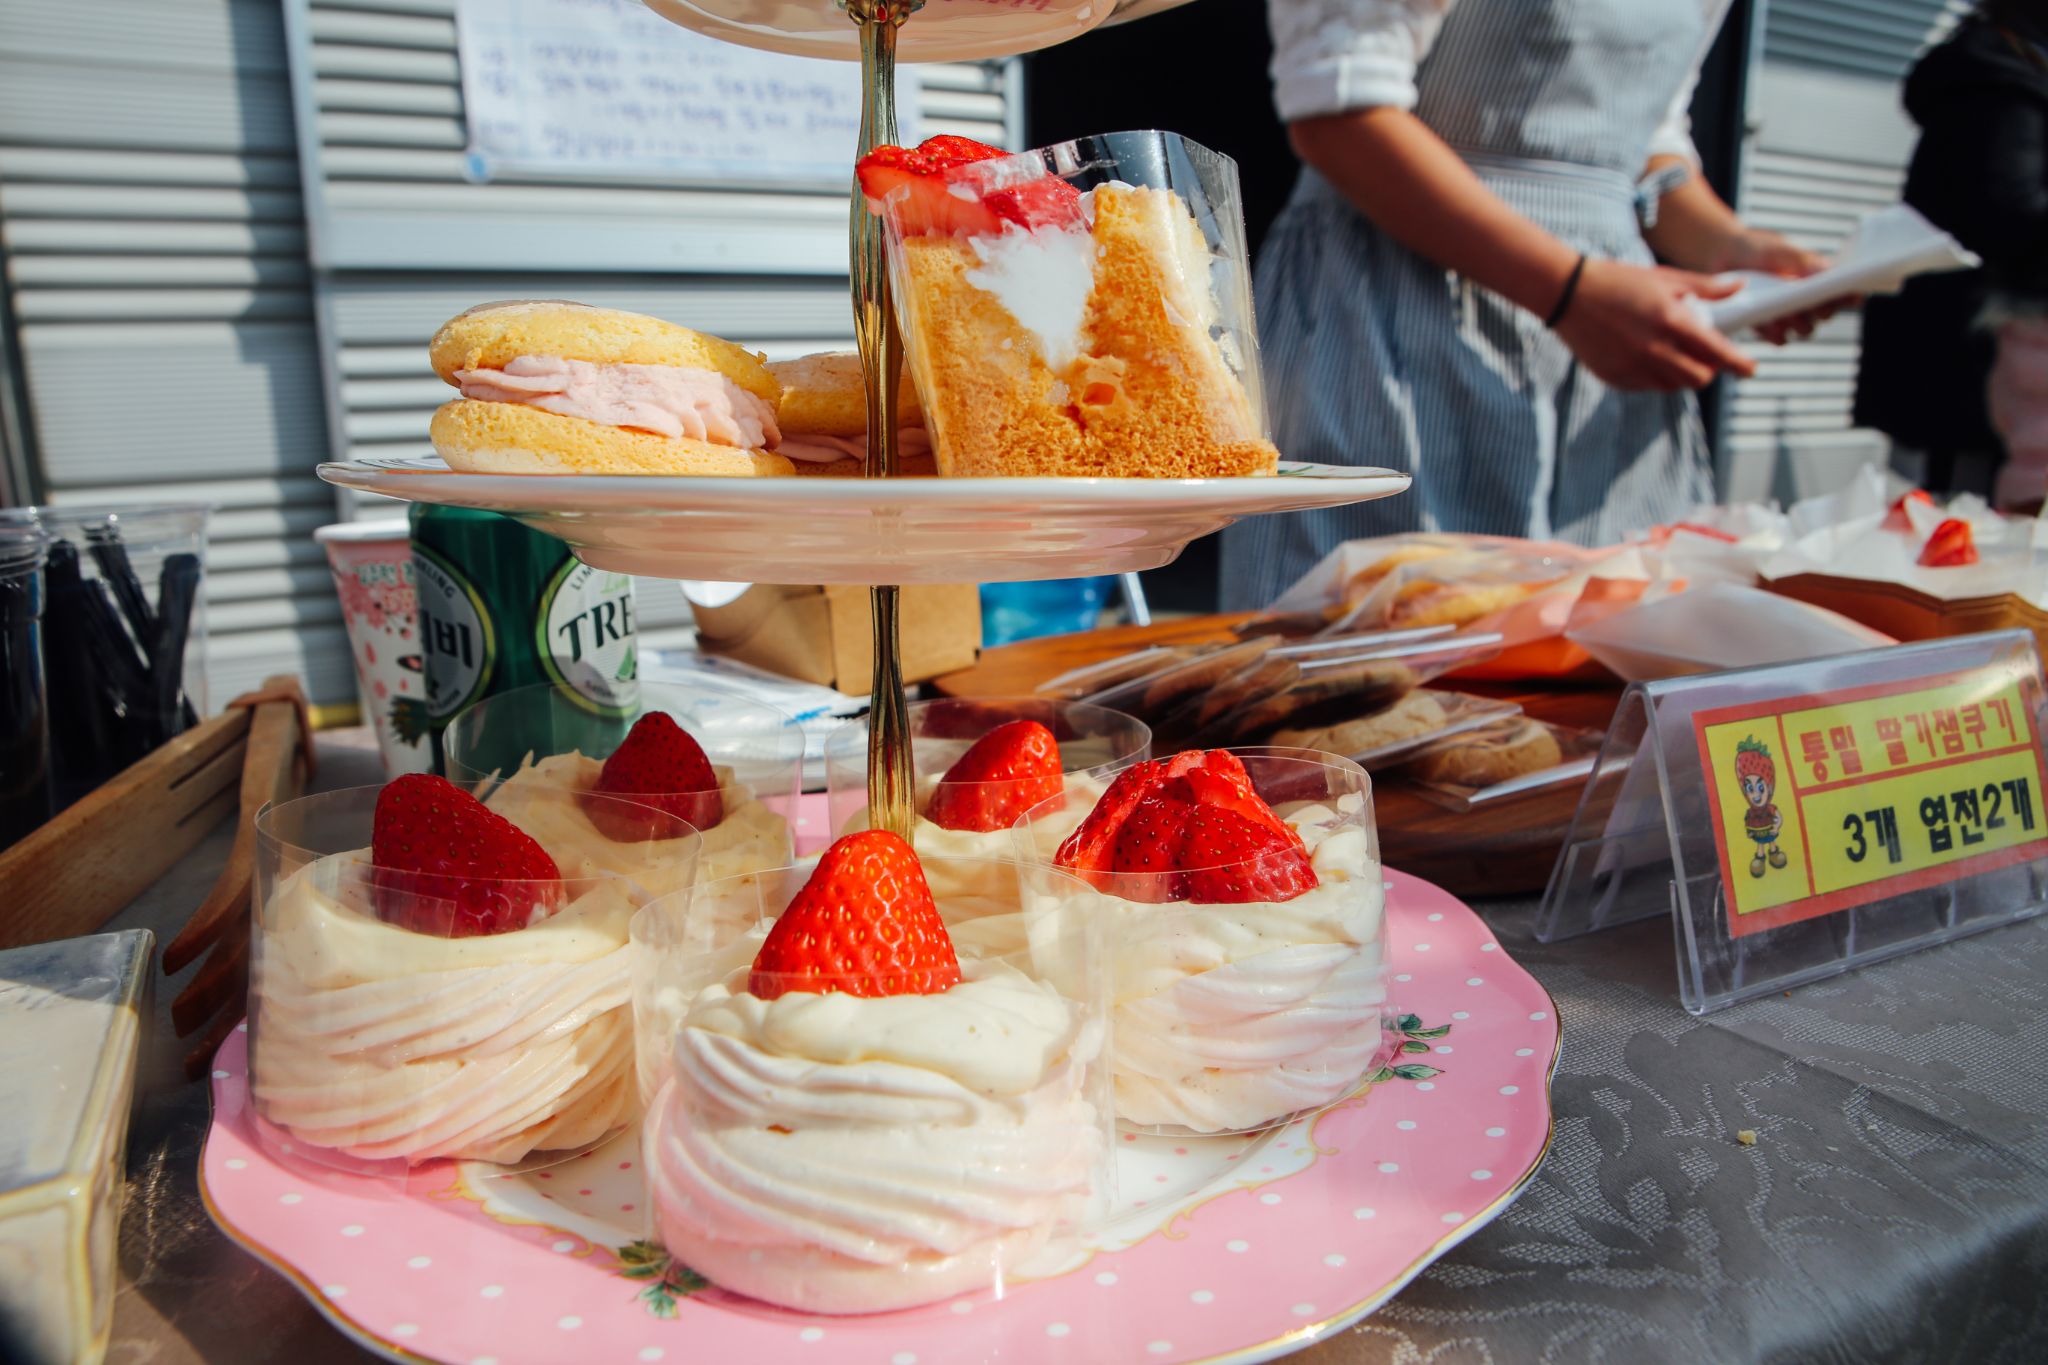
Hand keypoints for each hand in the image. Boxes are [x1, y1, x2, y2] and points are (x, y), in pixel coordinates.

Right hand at [1553, 258, 1755, 391]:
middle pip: (1698, 378)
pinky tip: (1648, 356)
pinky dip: (1655, 376)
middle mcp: (1653, 349)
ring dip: (1681, 374)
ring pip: (1673, 386)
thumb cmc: (1620, 281)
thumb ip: (1705, 288)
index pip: (1716, 351)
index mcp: (1670, 320)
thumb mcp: (1665, 278)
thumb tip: (1739, 288)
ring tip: (1674, 353)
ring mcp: (1632, 366)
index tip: (1750, 369)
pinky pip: (1646, 386)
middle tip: (1705, 356)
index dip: (1738, 364)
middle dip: (1708, 369)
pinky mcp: (1615, 377)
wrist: (1569, 294)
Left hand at [1714, 228, 1844, 344]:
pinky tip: (1769, 323)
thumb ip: (1802, 261)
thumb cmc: (1756, 249)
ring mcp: (1788, 315)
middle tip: (1811, 304)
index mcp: (1817, 278)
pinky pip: (1781, 339)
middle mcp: (1807, 298)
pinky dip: (1777, 334)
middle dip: (1821, 312)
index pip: (1844, 291)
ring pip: (1806, 330)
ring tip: (1785, 314)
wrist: (1721, 257)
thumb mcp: (1780, 250)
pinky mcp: (1768, 327)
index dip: (1851, 296)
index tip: (1851, 297)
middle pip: (1827, 315)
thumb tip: (1828, 271)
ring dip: (1799, 324)